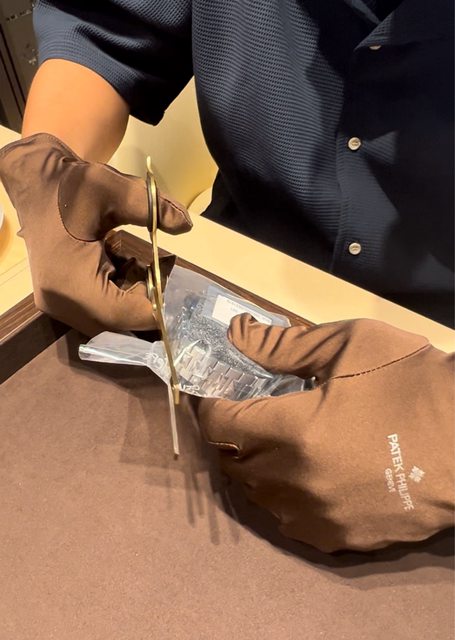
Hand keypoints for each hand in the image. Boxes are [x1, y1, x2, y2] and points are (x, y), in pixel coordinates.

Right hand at [0, 133, 191, 334]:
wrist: (36, 184)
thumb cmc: (71, 187)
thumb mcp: (115, 190)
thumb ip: (152, 209)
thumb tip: (187, 225)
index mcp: (69, 282)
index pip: (121, 314)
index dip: (154, 308)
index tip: (177, 289)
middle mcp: (60, 303)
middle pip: (115, 323)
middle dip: (144, 303)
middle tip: (161, 276)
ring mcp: (58, 304)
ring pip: (108, 319)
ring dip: (132, 298)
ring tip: (138, 265)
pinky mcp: (61, 299)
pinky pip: (98, 310)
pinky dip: (118, 294)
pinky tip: (121, 264)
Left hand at [197, 314, 453, 551]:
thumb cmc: (411, 382)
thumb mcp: (347, 344)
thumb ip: (281, 344)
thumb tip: (236, 333)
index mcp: (293, 431)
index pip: (220, 422)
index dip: (209, 403)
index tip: (215, 391)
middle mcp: (297, 483)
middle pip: (232, 463)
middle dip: (229, 435)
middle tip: (247, 412)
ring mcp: (320, 517)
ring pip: (259, 497)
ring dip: (254, 468)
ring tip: (274, 443)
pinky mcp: (345, 538)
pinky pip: (292, 523)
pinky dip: (285, 499)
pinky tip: (304, 478)